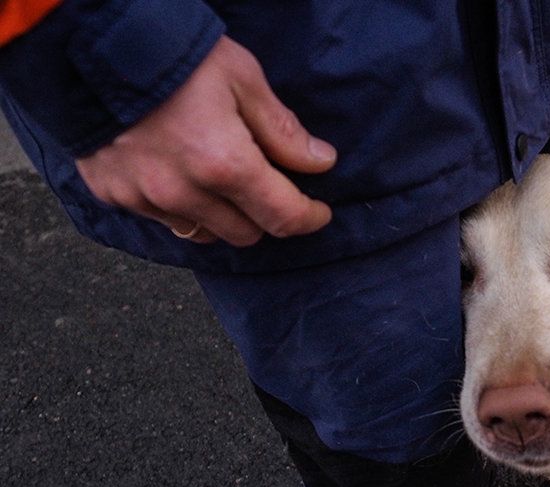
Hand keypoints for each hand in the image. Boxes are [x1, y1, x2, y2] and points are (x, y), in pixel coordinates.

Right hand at [76, 36, 336, 245]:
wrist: (83, 42)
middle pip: (246, 234)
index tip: (318, 211)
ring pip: (204, 233)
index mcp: (224, 165)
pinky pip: (163, 219)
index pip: (283, 217)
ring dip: (222, 216)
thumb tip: (319, 162)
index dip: (309, 218)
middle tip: (269, 187)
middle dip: (265, 216)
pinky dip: (181, 206)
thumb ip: (281, 129)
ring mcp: (145, 198)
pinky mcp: (115, 196)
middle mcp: (185, 193)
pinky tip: (180, 174)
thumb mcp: (241, 78)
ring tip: (222, 181)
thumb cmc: (170, 54)